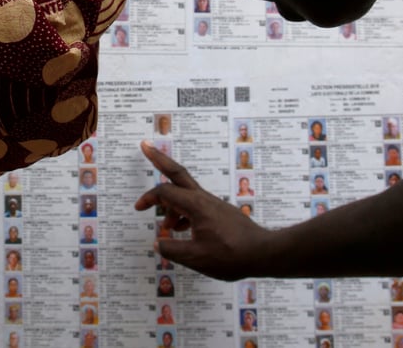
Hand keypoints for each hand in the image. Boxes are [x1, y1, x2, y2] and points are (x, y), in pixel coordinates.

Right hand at [134, 140, 271, 280]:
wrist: (264, 253)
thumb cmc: (232, 255)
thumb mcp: (197, 258)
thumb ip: (173, 250)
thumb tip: (158, 243)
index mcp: (196, 205)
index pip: (165, 193)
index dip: (148, 198)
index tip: (138, 208)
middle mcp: (204, 199)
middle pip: (177, 172)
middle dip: (159, 159)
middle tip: (145, 145)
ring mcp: (213, 204)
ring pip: (186, 192)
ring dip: (171, 201)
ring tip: (166, 225)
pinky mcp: (219, 212)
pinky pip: (195, 205)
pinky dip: (183, 212)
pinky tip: (182, 229)